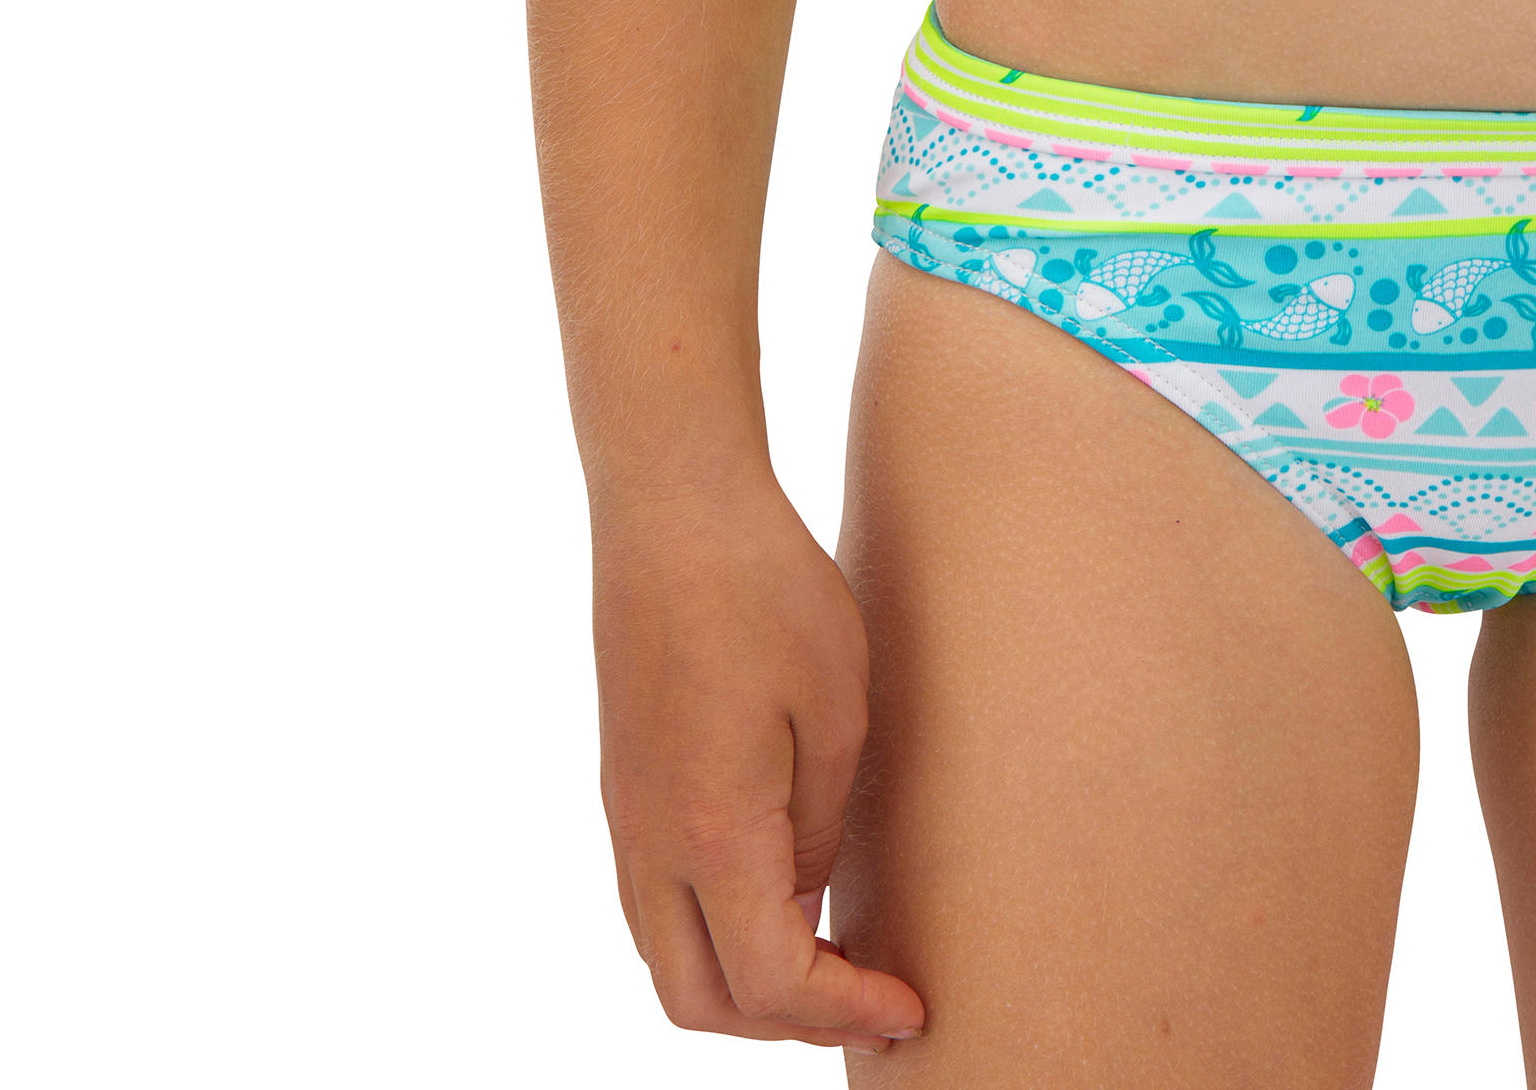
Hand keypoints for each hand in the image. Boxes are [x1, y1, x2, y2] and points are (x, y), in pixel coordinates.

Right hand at [591, 479, 926, 1052]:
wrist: (673, 511)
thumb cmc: (766, 592)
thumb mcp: (836, 707)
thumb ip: (822, 824)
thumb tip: (806, 899)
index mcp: (710, 834)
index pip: (772, 982)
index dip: (845, 1013)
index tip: (910, 1008)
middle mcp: (651, 845)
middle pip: (700, 1003)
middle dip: (787, 1025)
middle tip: (870, 1002)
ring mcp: (627, 819)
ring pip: (668, 960)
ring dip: (744, 987)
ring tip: (831, 965)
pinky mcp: (625, 787)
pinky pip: (657, 905)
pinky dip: (715, 934)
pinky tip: (780, 898)